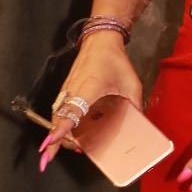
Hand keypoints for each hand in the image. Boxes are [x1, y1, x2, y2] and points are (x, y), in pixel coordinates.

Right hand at [38, 32, 141, 171]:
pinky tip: (69, 133)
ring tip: (74, 147)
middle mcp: (72, 92)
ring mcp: (66, 91)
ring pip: (57, 117)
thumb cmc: (114, 60)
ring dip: (60, 133)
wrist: (100, 41)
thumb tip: (140, 124)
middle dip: (61, 140)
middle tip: (77, 151)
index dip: (60, 129)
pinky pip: (59, 111)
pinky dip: (60, 124)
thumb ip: (135, 104)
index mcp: (88, 89)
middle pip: (59, 120)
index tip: (51, 142)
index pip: (70, 112)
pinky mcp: (65, 90)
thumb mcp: (131, 83)